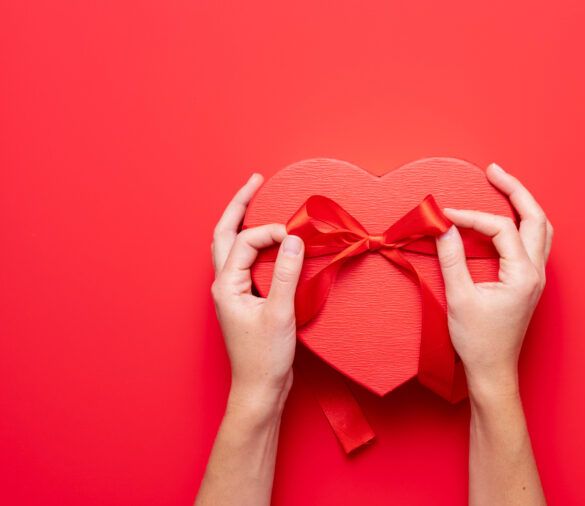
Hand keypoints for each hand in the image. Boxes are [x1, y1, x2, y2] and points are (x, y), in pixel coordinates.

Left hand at [210, 173, 304, 413]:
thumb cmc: (265, 357)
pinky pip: (245, 262)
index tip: (297, 236)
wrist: (260, 389)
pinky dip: (255, 244)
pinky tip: (269, 241)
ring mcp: (233, 292)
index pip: (247, 242)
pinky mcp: (246, 300)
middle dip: (239, 205)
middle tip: (256, 180)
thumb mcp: (281, 313)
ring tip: (255, 200)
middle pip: (225, 234)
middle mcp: (225, 285)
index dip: (272, 232)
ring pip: (231, 247)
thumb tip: (294, 239)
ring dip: (242, 222)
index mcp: (226, 285)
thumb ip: (288, 273)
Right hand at [435, 163, 552, 399]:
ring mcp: (536, 278)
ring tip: (503, 186)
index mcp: (523, 274)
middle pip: (535, 217)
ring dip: (524, 205)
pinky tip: (506, 219)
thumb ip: (451, 258)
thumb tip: (442, 227)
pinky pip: (534, 243)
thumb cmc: (478, 342)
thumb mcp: (459, 298)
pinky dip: (522, 224)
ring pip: (541, 229)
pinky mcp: (529, 283)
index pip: (500, 228)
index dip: (471, 218)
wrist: (493, 371)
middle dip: (515, 190)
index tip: (445, 217)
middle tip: (493, 170)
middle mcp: (536, 272)